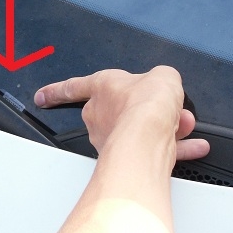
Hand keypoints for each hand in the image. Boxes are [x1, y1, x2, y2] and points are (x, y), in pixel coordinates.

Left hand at [35, 66, 209, 165]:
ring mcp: (111, 138)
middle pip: (120, 110)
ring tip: (180, 124)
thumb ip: (162, 79)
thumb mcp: (162, 75)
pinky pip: (151, 149)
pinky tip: (191, 146)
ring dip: (163, 127)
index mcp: (101, 87)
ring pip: (139, 130)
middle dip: (146, 109)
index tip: (42, 97)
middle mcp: (100, 114)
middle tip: (163, 108)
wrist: (150, 137)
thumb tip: (167, 83)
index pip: (72, 87)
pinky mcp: (128, 157)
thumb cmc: (145, 106)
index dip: (56, 91)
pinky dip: (173, 149)